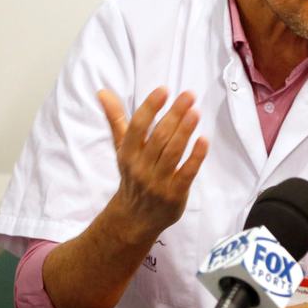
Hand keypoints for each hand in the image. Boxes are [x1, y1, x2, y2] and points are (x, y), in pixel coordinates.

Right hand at [98, 87, 208, 240]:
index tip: (163, 90)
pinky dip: (195, 157)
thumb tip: (103, 92)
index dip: (150, 108)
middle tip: (189, 95)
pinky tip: (204, 140)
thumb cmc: (133, 175)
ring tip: (195, 112)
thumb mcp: (122, 148)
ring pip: (172, 153)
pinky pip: (186, 173)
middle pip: (158, 137)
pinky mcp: (174, 194)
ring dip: (184, 131)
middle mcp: (140, 166)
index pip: (137, 127)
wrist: (134, 218)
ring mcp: (157, 181)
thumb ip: (116, 120)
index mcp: (127, 153)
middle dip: (174, 114)